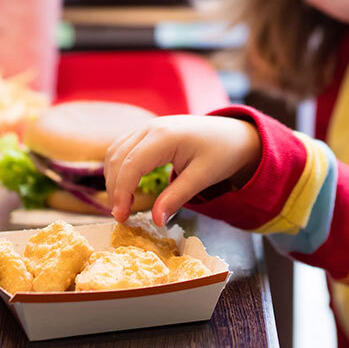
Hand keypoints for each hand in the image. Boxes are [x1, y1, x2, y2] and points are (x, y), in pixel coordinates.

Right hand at [104, 114, 260, 223]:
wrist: (234, 135)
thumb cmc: (223, 153)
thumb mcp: (203, 177)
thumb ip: (177, 197)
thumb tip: (156, 220)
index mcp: (165, 136)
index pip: (131, 165)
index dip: (121, 192)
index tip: (122, 217)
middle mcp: (151, 127)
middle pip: (118, 158)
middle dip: (115, 189)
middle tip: (122, 217)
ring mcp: (148, 127)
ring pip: (116, 152)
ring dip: (114, 178)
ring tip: (123, 205)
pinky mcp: (149, 132)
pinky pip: (123, 148)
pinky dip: (119, 168)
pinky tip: (127, 188)